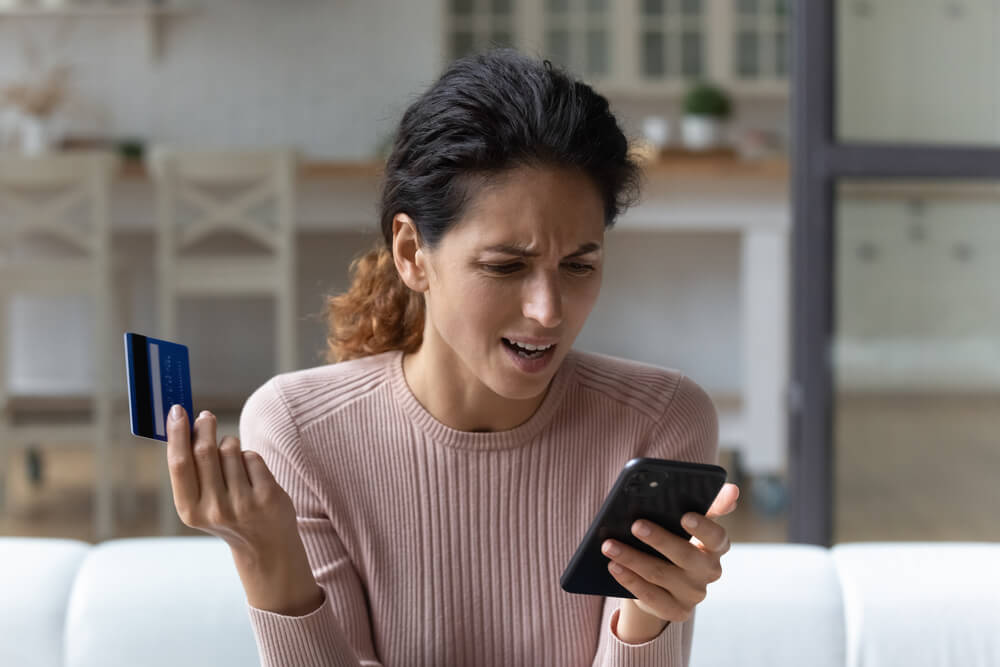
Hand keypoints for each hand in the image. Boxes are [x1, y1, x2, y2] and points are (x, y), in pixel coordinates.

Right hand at [165, 405, 298, 559]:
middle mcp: (215, 509)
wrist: (264, 545)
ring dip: (231, 446)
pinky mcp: (267, 496)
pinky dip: (250, 458)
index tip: (176, 410)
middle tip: (207, 417)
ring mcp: (242, 504)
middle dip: (204, 427)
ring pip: (230, 450)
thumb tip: (184, 424)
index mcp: (190, 511)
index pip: (179, 464)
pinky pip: (252, 457)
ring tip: (234, 465)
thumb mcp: (201, 501)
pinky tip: (252, 477)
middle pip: (205, 451)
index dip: (176, 434)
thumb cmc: (228, 514)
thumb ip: (192, 469)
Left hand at [602, 483, 739, 641]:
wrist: (662, 582)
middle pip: (685, 554)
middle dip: (658, 539)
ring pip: (660, 574)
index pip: (717, 536)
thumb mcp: (688, 522)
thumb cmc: (675, 540)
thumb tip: (732, 489)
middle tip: (635, 524)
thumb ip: (707, 504)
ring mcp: (694, 594)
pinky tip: (613, 566)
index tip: (685, 516)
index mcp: (716, 546)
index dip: (703, 527)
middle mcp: (709, 571)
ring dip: (632, 558)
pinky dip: (629, 580)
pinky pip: (650, 596)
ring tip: (609, 545)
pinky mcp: (676, 611)